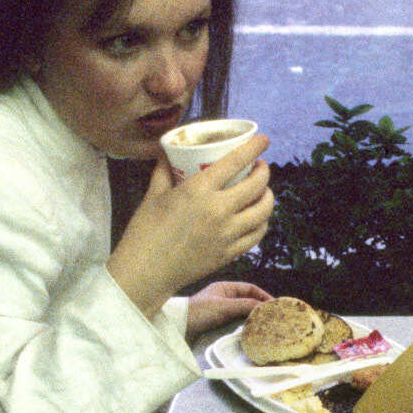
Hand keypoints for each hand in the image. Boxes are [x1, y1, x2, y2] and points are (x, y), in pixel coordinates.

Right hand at [107, 136, 274, 317]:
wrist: (146, 272)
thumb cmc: (145, 232)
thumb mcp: (153, 194)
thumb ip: (164, 170)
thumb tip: (167, 151)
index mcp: (199, 190)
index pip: (236, 161)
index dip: (254, 148)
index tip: (263, 140)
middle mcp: (218, 210)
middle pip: (257, 185)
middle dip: (264, 171)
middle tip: (259, 167)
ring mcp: (227, 234)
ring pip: (263, 211)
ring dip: (268, 197)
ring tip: (263, 192)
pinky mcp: (229, 254)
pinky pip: (256, 235)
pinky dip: (262, 223)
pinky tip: (257, 218)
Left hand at [187, 280, 271, 335]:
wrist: (178, 329)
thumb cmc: (198, 312)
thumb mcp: (224, 306)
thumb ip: (246, 305)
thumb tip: (266, 308)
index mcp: (224, 288)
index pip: (250, 289)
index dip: (263, 296)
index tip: (275, 305)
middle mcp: (223, 299)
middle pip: (248, 301)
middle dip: (260, 309)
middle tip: (274, 317)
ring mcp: (220, 313)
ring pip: (242, 314)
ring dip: (253, 320)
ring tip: (265, 327)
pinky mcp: (217, 326)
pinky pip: (235, 325)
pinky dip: (245, 328)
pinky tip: (251, 334)